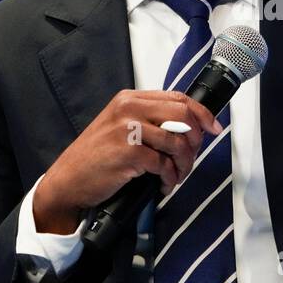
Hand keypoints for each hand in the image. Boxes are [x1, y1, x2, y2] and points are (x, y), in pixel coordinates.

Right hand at [32, 90, 222, 233]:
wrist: (68, 180)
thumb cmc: (96, 157)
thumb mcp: (119, 126)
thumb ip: (148, 120)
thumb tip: (188, 127)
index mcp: (130, 98)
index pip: (179, 97)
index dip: (202, 113)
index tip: (214, 128)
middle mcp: (129, 108)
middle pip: (184, 115)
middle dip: (195, 140)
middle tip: (190, 158)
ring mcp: (127, 129)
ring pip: (177, 142)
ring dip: (183, 165)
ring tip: (175, 176)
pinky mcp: (128, 152)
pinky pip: (164, 164)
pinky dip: (169, 178)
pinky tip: (162, 185)